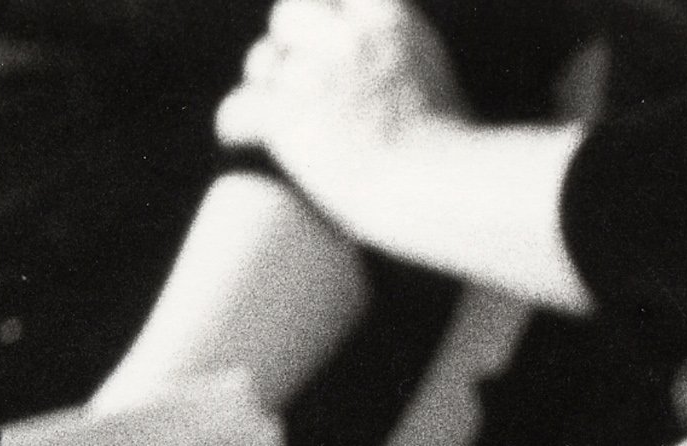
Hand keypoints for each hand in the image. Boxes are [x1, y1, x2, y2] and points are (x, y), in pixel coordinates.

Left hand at [213, 0, 463, 238]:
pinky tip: (234, 134)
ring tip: (268, 113)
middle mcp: (349, 38)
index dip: (321, 14)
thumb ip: (407, 66)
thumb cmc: (452, 157)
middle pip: (289, 14)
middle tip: (289, 77)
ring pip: (261, 62)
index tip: (317, 35)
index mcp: (391, 21)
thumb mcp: (440, 84)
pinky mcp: (287, 115)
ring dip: (262, 84)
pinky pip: (238, 108)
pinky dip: (235, 122)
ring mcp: (316, 74)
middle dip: (285, 42)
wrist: (437, 186)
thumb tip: (400, 84)